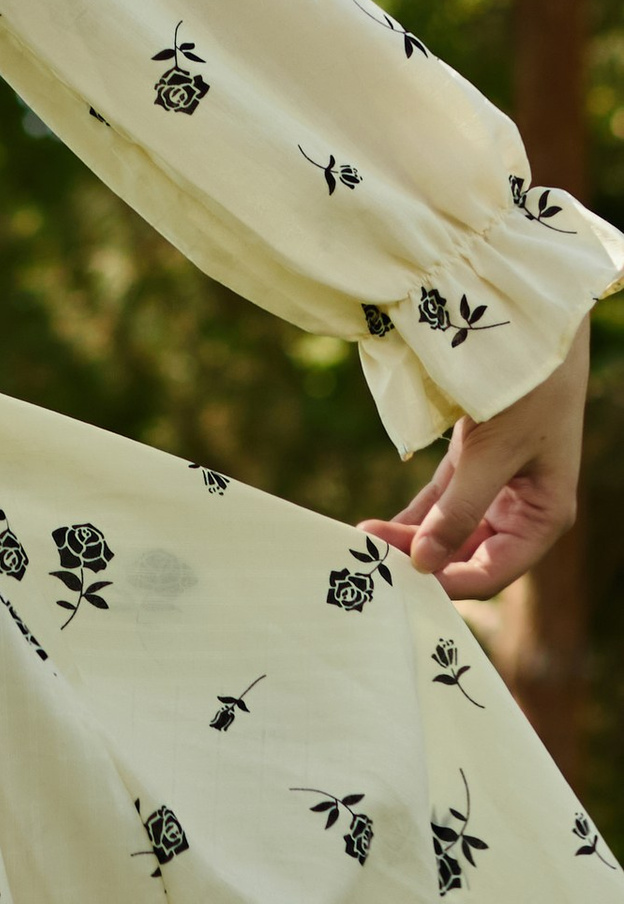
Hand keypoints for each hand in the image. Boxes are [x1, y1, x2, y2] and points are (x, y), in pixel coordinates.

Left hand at [359, 317, 589, 596]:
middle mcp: (523, 508)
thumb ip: (460, 511)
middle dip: (422, 556)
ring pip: (453, 525)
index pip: (493, 570)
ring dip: (413, 534)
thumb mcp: (493, 454)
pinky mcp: (476, 458)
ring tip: (366, 538)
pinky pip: (444, 498)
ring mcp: (499, 483)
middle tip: (371, 555)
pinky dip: (417, 512)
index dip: (449, 581)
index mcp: (543, 517)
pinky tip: (385, 524)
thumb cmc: (526, 392)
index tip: (403, 582)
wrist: (528, 327)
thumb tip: (422, 564)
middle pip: (470, 551)